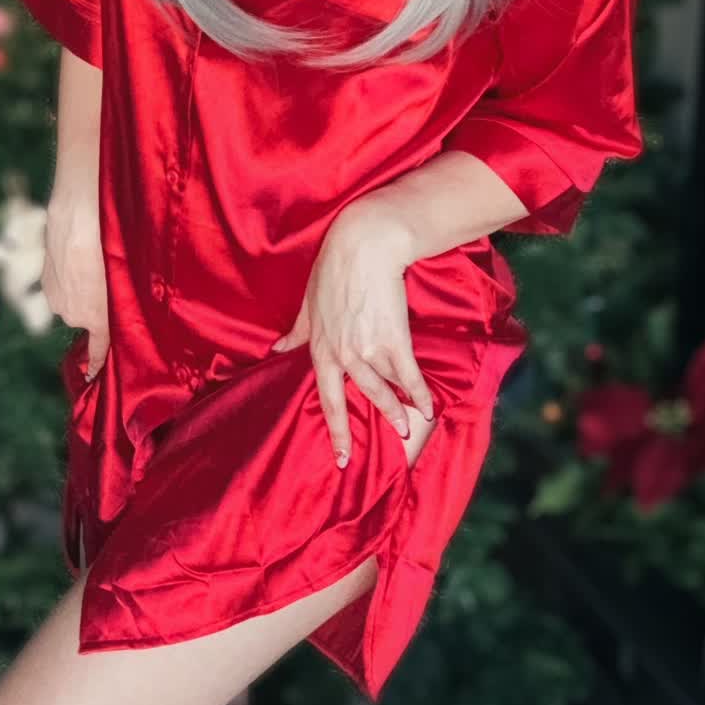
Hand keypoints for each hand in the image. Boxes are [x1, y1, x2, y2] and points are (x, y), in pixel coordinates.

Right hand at [42, 194, 109, 376]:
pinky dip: (70, 274)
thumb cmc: (109, 248)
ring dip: (82, 287)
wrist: (78, 218)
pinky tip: (79, 254)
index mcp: (95, 320)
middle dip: (96, 305)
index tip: (92, 378)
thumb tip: (127, 305)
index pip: (97, 351)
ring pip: (73, 299)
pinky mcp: (45, 279)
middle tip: (110, 280)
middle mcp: (71, 315)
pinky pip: (61, 285)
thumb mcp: (126, 279)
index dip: (95, 365)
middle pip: (87, 317)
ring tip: (94, 262)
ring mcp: (55, 297)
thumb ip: (125, 301)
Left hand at [270, 210, 434, 467]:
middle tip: (389, 443)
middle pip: (361, 397)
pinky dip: (419, 392)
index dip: (336, 429)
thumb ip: (295, 331)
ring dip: (400, 409)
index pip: (327, 398)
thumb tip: (275, 349)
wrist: (362, 247)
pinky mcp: (393, 338)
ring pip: (385, 388)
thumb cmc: (333, 271)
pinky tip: (429, 406)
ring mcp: (368, 349)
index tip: (341, 458)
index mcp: (320, 349)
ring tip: (410, 427)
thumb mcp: (307, 304)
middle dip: (376, 421)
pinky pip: (408, 374)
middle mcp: (343, 355)